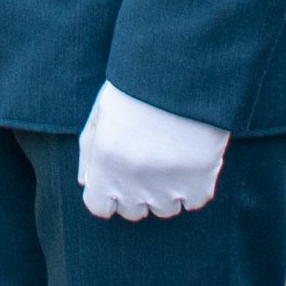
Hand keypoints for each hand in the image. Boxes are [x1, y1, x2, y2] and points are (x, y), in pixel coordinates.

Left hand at [76, 82, 229, 220]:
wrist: (182, 73)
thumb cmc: (136, 89)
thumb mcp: (101, 113)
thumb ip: (89, 151)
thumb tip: (85, 183)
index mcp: (105, 165)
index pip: (99, 207)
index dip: (107, 195)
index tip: (117, 179)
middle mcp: (133, 183)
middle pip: (133, 211)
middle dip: (136, 194)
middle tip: (147, 164)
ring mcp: (168, 187)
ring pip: (165, 209)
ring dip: (166, 192)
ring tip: (170, 159)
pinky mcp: (199, 183)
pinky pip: (193, 201)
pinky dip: (193, 187)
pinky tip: (190, 161)